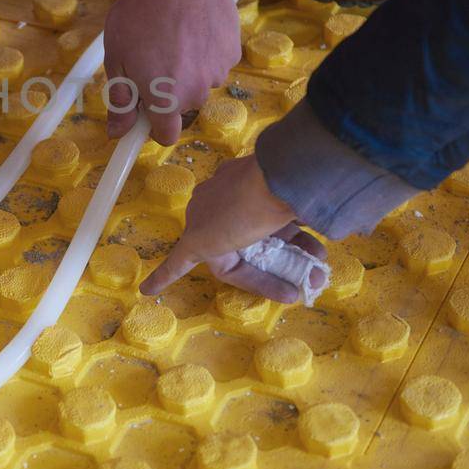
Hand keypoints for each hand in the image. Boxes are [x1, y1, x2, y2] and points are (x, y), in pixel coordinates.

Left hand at [105, 0, 241, 144]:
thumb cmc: (141, 13)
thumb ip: (120, 100)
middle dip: (166, 91)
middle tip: (150, 58)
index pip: (165, 136)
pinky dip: (204, 52)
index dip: (152, 124)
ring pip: (199, 83)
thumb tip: (118, 132)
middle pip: (181, 106)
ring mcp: (218, 72)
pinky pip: (214, 62)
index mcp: (166, 99)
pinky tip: (191, 28)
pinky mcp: (233, 51)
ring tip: (171, 37)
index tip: (142, 110)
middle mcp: (196, 93)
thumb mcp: (116, 57)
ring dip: (187, 69)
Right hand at [141, 155, 325, 301]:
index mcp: (201, 213)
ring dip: (292, 261)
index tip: (150, 289)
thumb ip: (176, 263)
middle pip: (243, 250)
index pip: (193, 255)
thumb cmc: (237, 213)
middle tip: (293, 287)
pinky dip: (306, 245)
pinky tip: (319, 255)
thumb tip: (150, 288)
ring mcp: (259, 198)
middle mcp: (227, 204)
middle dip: (267, 272)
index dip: (171, 274)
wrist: (281, 179)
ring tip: (314, 275)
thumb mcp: (200, 243)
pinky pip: (295, 230)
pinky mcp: (287, 197)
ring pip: (273, 241)